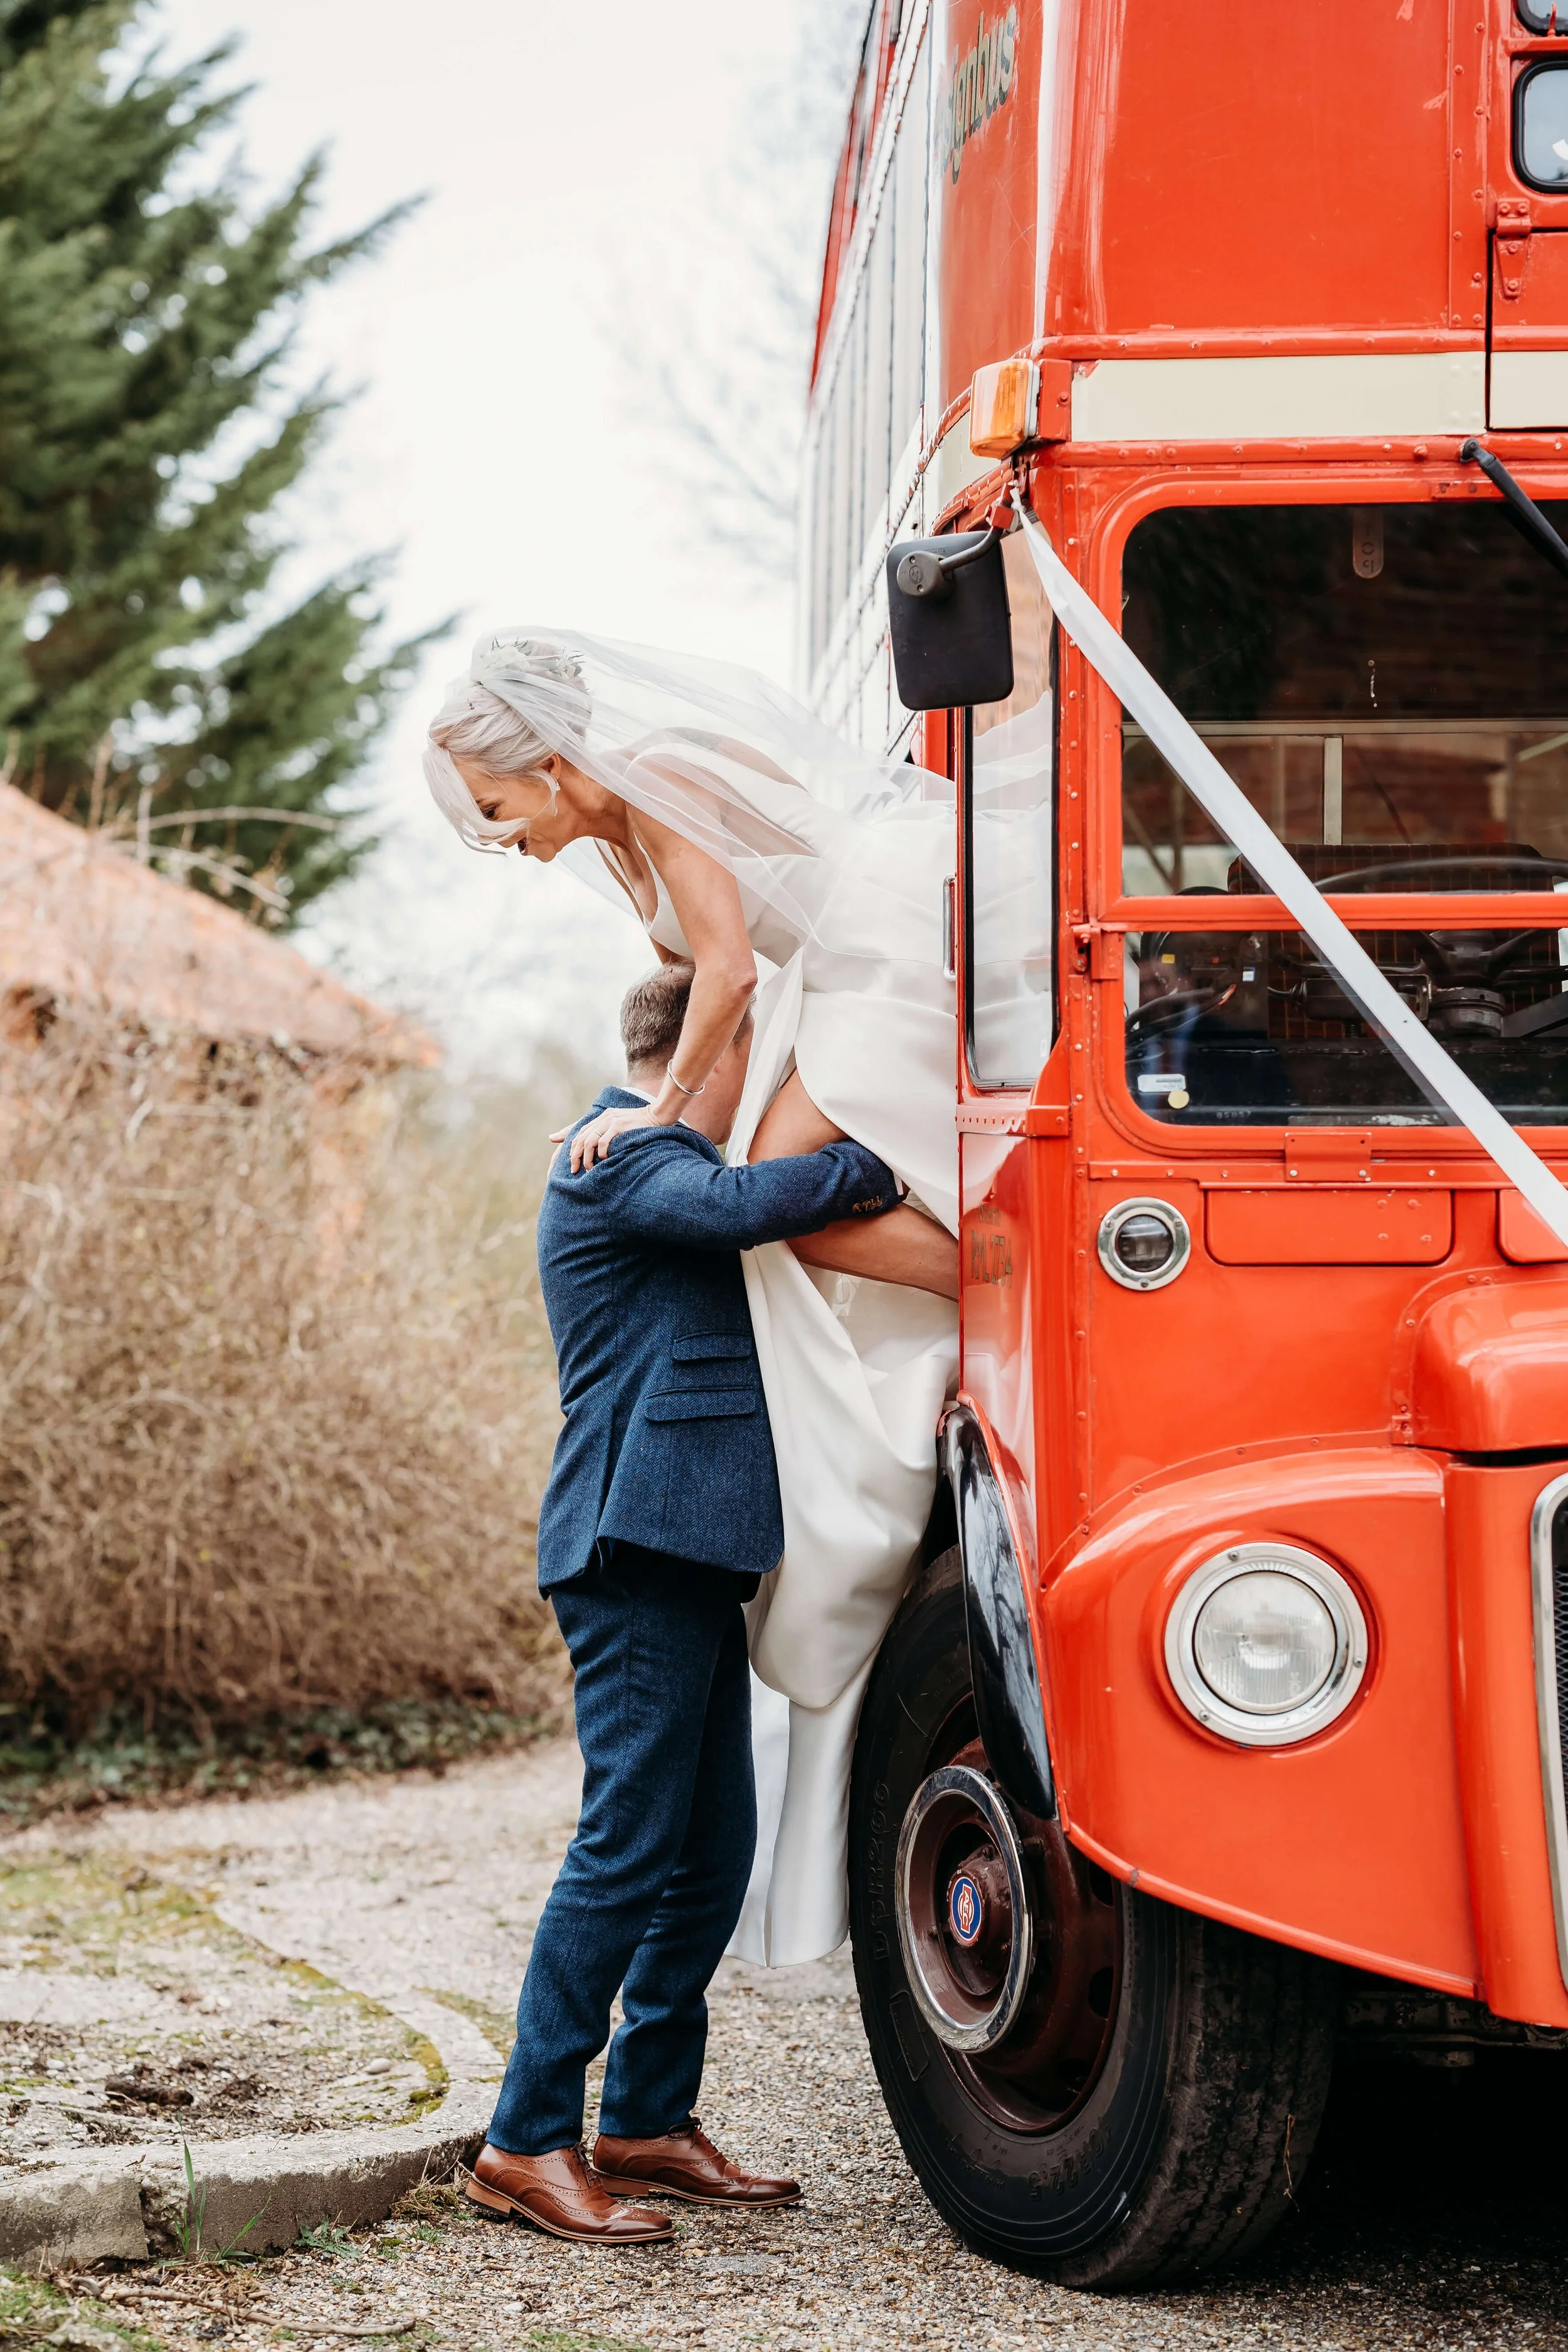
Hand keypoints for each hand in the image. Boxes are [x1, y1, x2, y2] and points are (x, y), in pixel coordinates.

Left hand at [551, 1103, 671, 1171]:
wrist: (656, 1115)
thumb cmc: (639, 1125)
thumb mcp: (620, 1126)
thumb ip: (607, 1132)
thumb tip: (589, 1145)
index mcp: (602, 1117)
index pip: (580, 1132)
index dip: (572, 1147)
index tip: (571, 1161)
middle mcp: (603, 1118)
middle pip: (581, 1138)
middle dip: (575, 1156)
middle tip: (574, 1169)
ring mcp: (610, 1121)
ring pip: (589, 1142)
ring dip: (587, 1158)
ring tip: (589, 1169)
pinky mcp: (618, 1126)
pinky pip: (603, 1142)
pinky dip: (600, 1153)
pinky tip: (603, 1160)